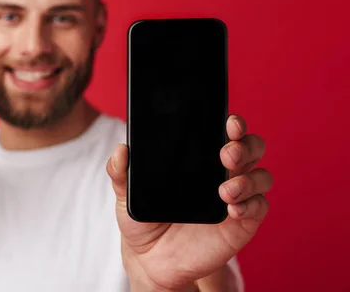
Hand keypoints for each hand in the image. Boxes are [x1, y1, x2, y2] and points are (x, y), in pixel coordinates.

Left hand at [107, 115, 272, 290]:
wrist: (151, 260)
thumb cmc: (144, 219)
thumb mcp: (127, 194)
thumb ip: (121, 172)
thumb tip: (121, 149)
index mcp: (199, 157)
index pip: (223, 130)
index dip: (231, 123)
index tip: (227, 122)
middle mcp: (222, 171)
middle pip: (251, 147)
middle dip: (245, 145)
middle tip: (226, 153)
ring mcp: (235, 196)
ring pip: (260, 176)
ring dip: (249, 179)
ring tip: (225, 190)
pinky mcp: (242, 222)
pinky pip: (259, 207)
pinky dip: (251, 205)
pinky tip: (232, 210)